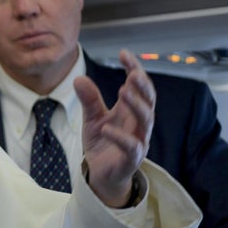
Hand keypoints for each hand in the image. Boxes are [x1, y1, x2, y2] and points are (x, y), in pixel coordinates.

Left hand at [73, 49, 154, 206]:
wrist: (102, 173)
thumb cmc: (103, 143)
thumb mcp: (92, 119)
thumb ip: (89, 100)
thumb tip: (79, 78)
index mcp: (130, 111)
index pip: (138, 86)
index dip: (134, 69)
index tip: (124, 54)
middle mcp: (139, 123)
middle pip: (148, 101)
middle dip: (142, 86)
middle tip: (132, 73)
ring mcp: (138, 140)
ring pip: (146, 120)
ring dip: (136, 105)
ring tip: (123, 92)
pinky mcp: (132, 158)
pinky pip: (131, 146)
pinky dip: (120, 136)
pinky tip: (107, 127)